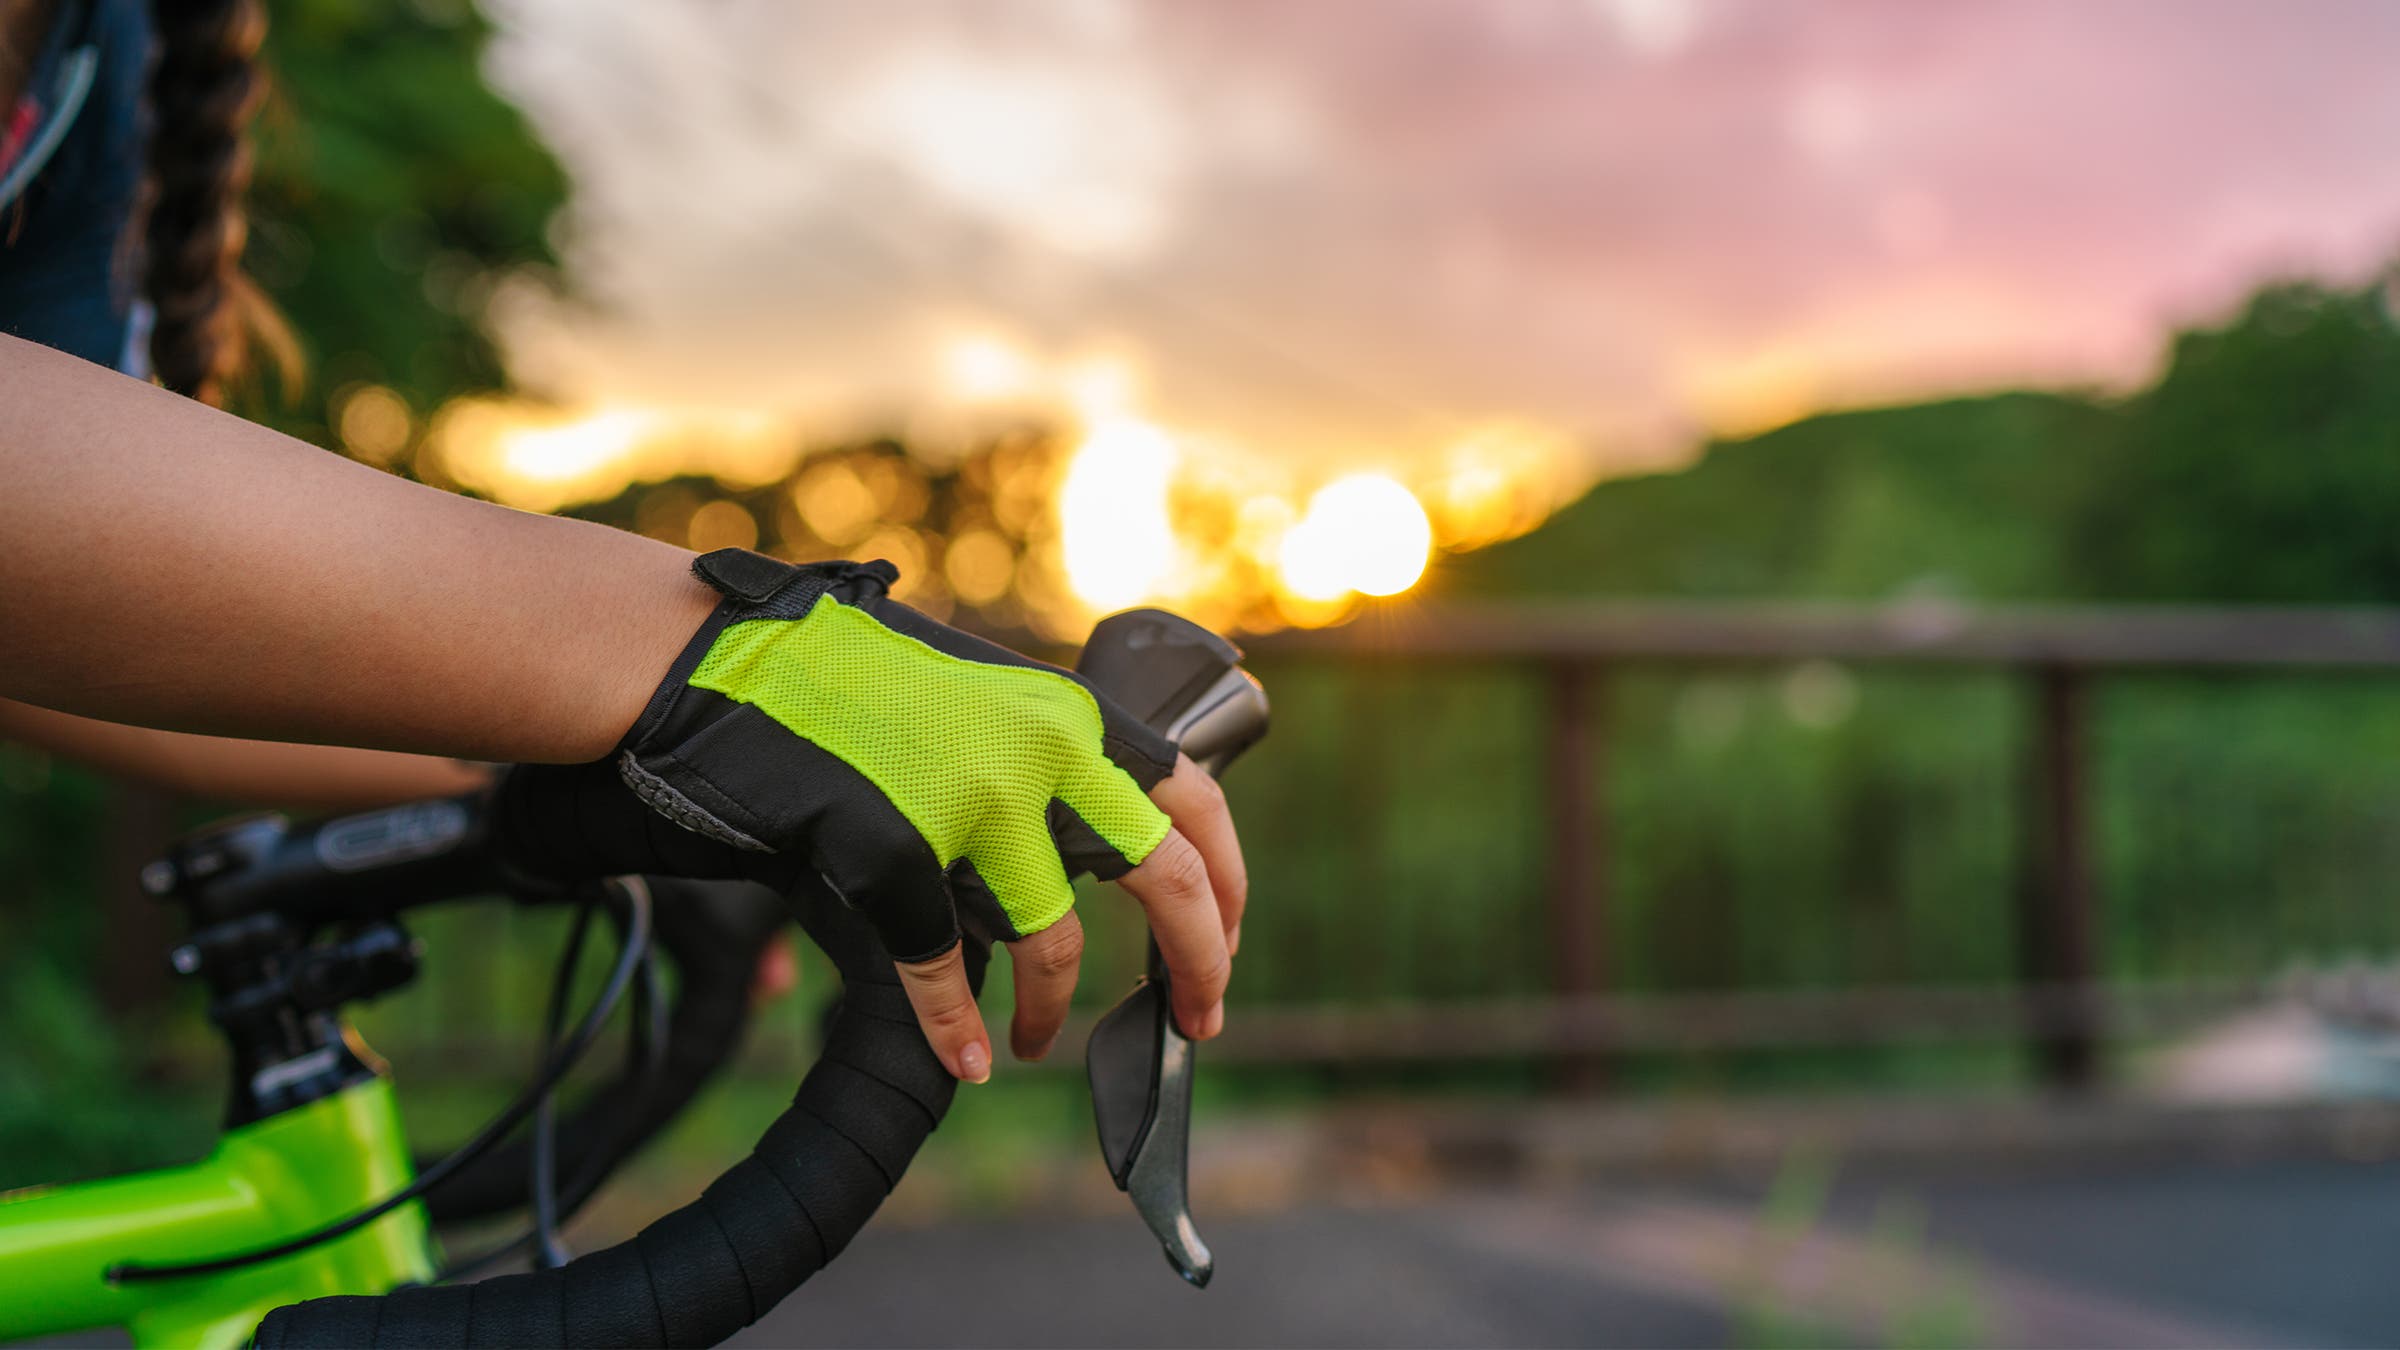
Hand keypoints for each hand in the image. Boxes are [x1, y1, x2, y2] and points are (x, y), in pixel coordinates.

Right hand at [613, 548, 1244, 1079]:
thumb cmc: (835, 679)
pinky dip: (955, 1025)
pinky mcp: (891, 843)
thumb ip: (1041, 756)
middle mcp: (1039, 747)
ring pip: (1055, 938)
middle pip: (1168, 876)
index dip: (1229, 883)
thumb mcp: (974, 694)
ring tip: (1038, 1042)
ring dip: (1057, 1008)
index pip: (1194, 800)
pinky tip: (962, 1055)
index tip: (1231, 940)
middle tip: (1201, 1016)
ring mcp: (968, 796)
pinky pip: (942, 962)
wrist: (713, 659)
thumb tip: (1100, 842)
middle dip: (1200, 963)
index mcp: (1065, 711)